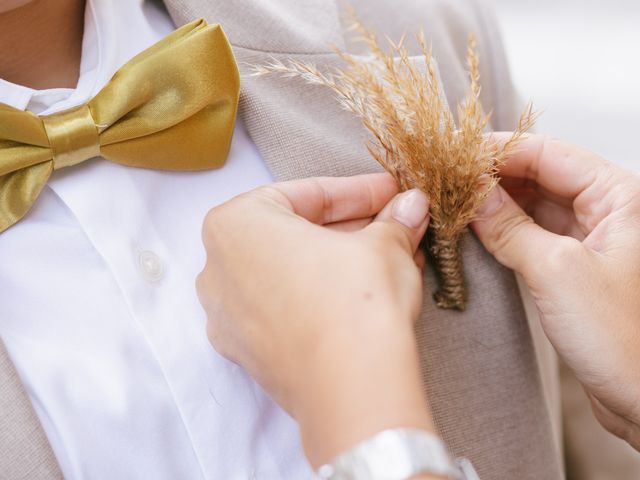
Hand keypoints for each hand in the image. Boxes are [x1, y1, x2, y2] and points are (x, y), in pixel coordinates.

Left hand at [197, 173, 435, 466]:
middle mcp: (217, 269)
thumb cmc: (355, 299)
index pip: (307, 195)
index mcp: (235, 224)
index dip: (359, 191)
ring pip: (290, 274)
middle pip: (295, 235)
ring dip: (340, 262)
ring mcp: (227, 316)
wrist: (350, 388)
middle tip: (394, 223)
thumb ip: (392, 221)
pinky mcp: (247, 353)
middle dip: (352, 228)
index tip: (390, 192)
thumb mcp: (383, 246)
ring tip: (392, 257)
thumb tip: (411, 205)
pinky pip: (285, 309)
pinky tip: (366, 293)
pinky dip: (321, 296)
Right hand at [472, 134, 639, 449]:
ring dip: (496, 203)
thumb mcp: (556, 272)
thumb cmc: (624, 339)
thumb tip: (474, 196)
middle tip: (449, 179)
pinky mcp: (575, 268)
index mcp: (620, 196)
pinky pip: (534, 234)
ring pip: (534, 205)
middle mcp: (608, 211)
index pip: (549, 153)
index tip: (458, 155)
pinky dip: (504, 230)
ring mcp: (591, 239)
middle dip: (494, 175)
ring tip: (455, 200)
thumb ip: (511, 228)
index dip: (500, 151)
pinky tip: (476, 228)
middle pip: (540, 175)